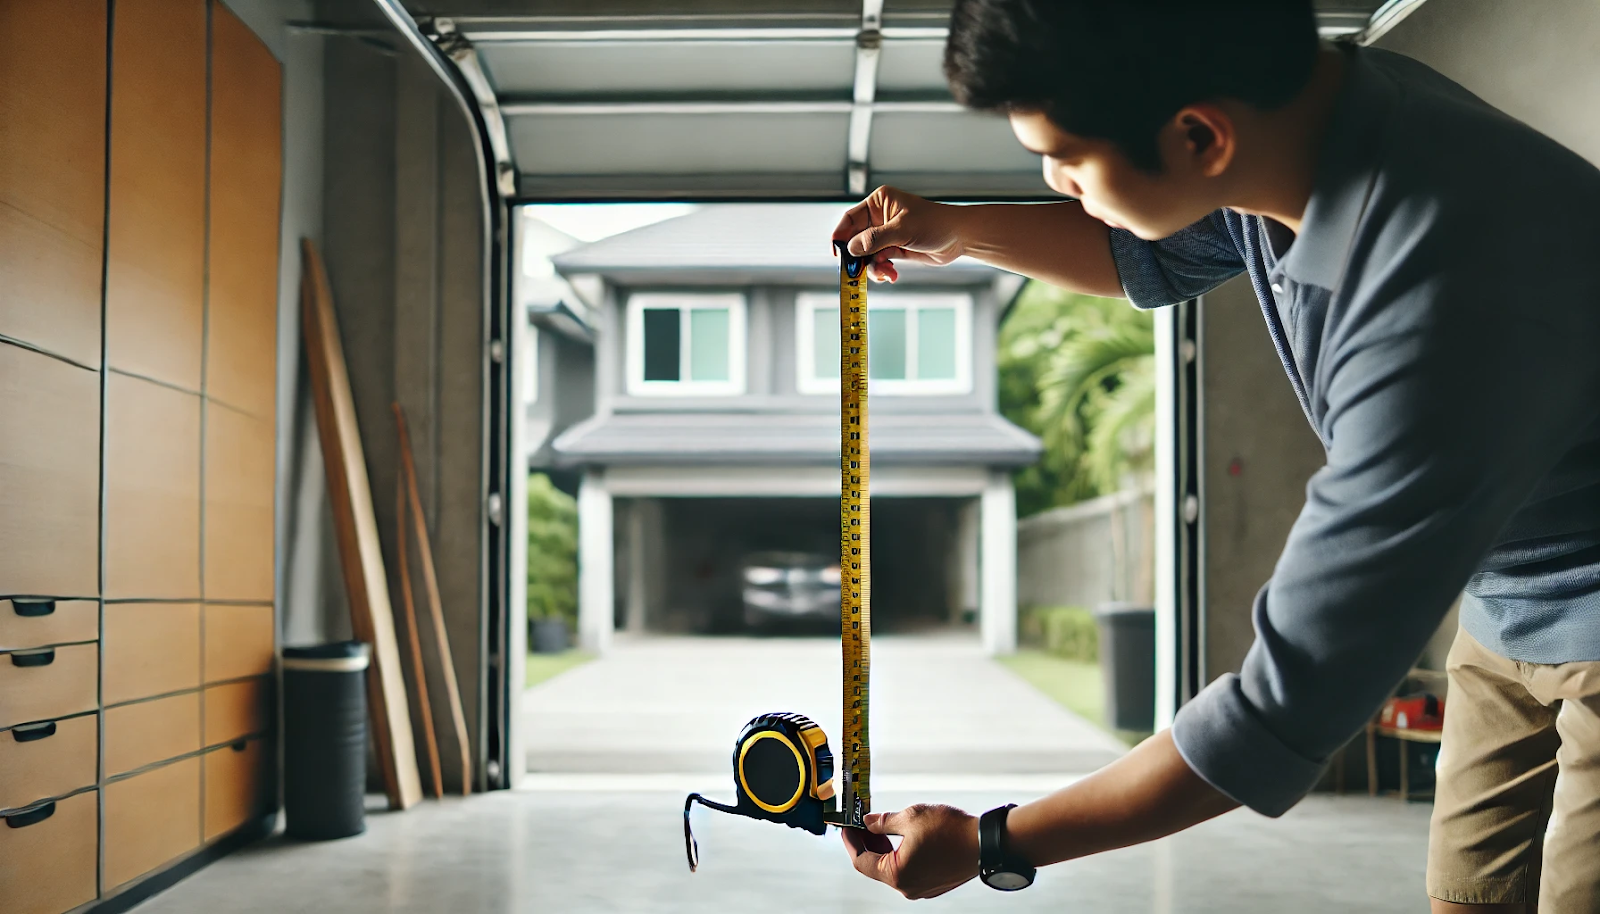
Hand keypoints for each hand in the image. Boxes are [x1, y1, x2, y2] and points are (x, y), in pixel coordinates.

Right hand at [831, 187, 967, 282]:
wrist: (959, 237)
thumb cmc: (935, 224)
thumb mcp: (903, 230)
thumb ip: (875, 239)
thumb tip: (852, 249)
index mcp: (879, 202)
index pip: (850, 219)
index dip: (840, 235)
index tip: (836, 253)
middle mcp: (880, 218)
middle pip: (856, 240)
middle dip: (858, 257)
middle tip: (856, 273)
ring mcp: (886, 235)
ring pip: (867, 255)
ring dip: (873, 267)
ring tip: (886, 274)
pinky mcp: (894, 249)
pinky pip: (879, 262)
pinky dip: (882, 271)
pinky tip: (892, 275)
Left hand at [840, 805, 979, 898]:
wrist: (985, 843)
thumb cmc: (951, 831)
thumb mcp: (910, 818)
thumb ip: (883, 822)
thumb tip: (868, 822)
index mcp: (897, 874)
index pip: (861, 861)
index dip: (850, 842)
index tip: (846, 827)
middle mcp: (907, 887)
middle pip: (876, 866)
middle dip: (867, 844)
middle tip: (862, 823)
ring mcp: (921, 888)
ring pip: (893, 868)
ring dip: (884, 848)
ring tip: (881, 827)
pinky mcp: (934, 883)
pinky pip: (909, 870)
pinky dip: (900, 854)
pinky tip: (901, 837)